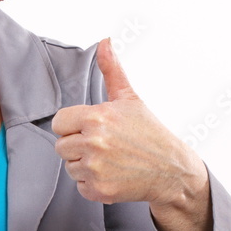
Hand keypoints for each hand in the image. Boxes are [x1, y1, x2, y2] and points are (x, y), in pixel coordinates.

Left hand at [52, 39, 214, 230]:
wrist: (171, 170)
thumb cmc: (148, 132)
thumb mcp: (130, 99)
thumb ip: (112, 70)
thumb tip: (105, 40)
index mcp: (97, 117)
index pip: (58, 122)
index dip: (72, 126)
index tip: (91, 129)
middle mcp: (94, 142)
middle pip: (61, 146)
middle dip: (78, 146)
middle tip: (104, 146)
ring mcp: (96, 168)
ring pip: (69, 166)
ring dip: (85, 165)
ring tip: (110, 160)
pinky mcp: (99, 190)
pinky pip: (79, 185)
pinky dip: (93, 184)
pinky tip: (112, 175)